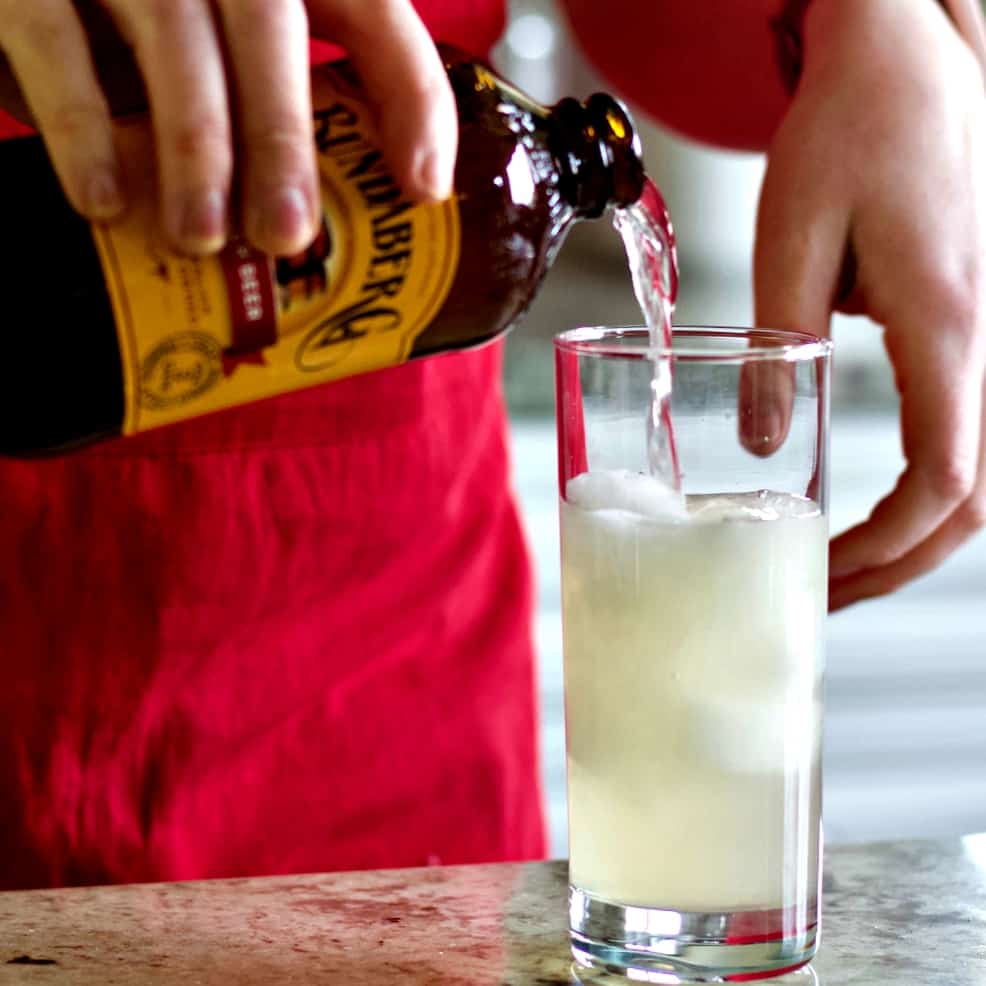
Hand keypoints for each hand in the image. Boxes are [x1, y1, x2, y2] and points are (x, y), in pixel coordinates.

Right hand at [0, 0, 456, 255]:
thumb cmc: (152, 27)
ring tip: (201, 239)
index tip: (422, 192)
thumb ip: (284, 104)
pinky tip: (104, 203)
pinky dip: (81, 127)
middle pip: (269, 28)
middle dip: (284, 139)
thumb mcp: (233, 53)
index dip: (411, 99)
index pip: (373, 13)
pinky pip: (53, 42)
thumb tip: (349, 217)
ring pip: (174, 40)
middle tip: (286, 237)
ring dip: (194, 149)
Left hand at [752, 0, 985, 609]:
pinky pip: (969, 427)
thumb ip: (772, 354)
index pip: (944, 476)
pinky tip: (874, 501)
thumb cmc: (849, 132)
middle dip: (901, 560)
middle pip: (976, 497)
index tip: (821, 571)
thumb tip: (761, 452)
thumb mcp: (789, 240)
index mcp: (948, 323)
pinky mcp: (974, 322)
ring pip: (983, 472)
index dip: (887, 543)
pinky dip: (930, 485)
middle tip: (823, 593)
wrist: (905, 62)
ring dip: (919, 532)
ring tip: (843, 563)